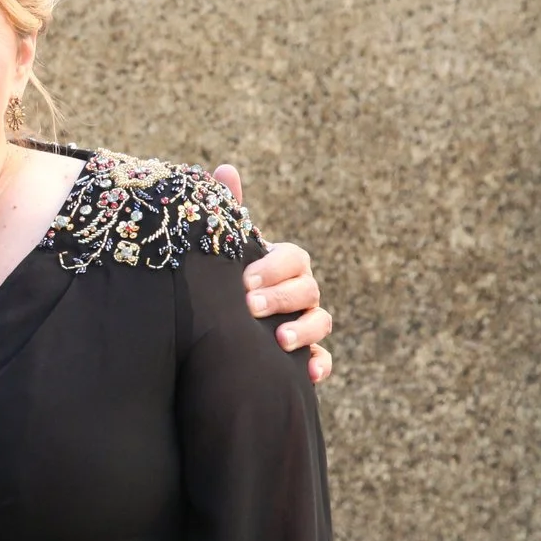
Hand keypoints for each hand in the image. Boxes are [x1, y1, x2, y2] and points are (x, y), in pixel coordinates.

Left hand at [213, 165, 334, 384]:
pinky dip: (320, 365)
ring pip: (320, 322)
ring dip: (304, 330)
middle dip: (282, 297)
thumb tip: (225, 167)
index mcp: (282, 265)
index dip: (273, 267)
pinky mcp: (305, 356)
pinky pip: (323, 359)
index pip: (293, 258)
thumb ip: (229, 212)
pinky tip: (311, 373)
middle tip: (251, 306)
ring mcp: (305, 322)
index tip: (244, 279)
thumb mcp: (226, 251)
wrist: (218, 329)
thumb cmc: (226, 281)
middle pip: (308, 289)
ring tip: (279, 341)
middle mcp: (300, 291)